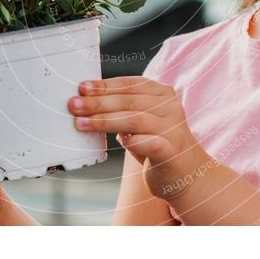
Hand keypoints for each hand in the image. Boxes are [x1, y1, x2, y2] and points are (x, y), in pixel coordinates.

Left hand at [67, 77, 209, 200]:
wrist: (185, 174)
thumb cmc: (155, 143)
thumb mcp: (141, 120)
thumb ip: (123, 108)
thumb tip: (86, 100)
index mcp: (162, 93)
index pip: (130, 84)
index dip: (104, 85)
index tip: (82, 88)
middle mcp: (171, 107)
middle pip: (129, 100)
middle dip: (98, 103)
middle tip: (74, 105)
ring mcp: (174, 128)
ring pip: (135, 120)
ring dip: (105, 121)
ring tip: (81, 123)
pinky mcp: (173, 151)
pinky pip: (150, 143)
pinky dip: (133, 141)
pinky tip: (119, 141)